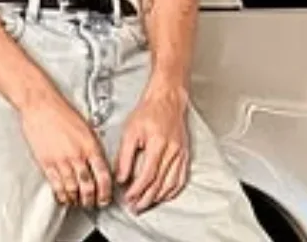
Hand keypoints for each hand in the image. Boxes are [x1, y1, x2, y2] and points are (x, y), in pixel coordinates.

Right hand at [19, 92, 113, 208]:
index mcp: (90, 145)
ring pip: (72, 189)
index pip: (103, 175)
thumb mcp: (86, 127)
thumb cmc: (61, 111)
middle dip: (92, 200)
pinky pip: (56, 185)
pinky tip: (63, 197)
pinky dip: (61, 195)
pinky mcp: (47, 163)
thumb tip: (98, 162)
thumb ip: (92, 146)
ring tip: (77, 201)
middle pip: (88, 186)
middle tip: (92, 203)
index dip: (106, 191)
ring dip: (76, 199)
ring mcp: (61, 160)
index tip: (106, 197)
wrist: (41, 104)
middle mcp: (77, 155)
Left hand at [115, 83, 190, 212]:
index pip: (147, 175)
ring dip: (158, 198)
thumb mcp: (130, 131)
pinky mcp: (185, 154)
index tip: (128, 197)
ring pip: (171, 183)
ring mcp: (181, 154)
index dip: (137, 190)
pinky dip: (172, 190)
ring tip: (146, 204)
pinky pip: (181, 178)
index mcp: (158, 144)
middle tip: (135, 207)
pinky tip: (165, 195)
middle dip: (146, 199)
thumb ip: (125, 156)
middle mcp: (172, 151)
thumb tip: (121, 177)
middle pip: (159, 183)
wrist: (167, 99)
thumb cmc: (149, 111)